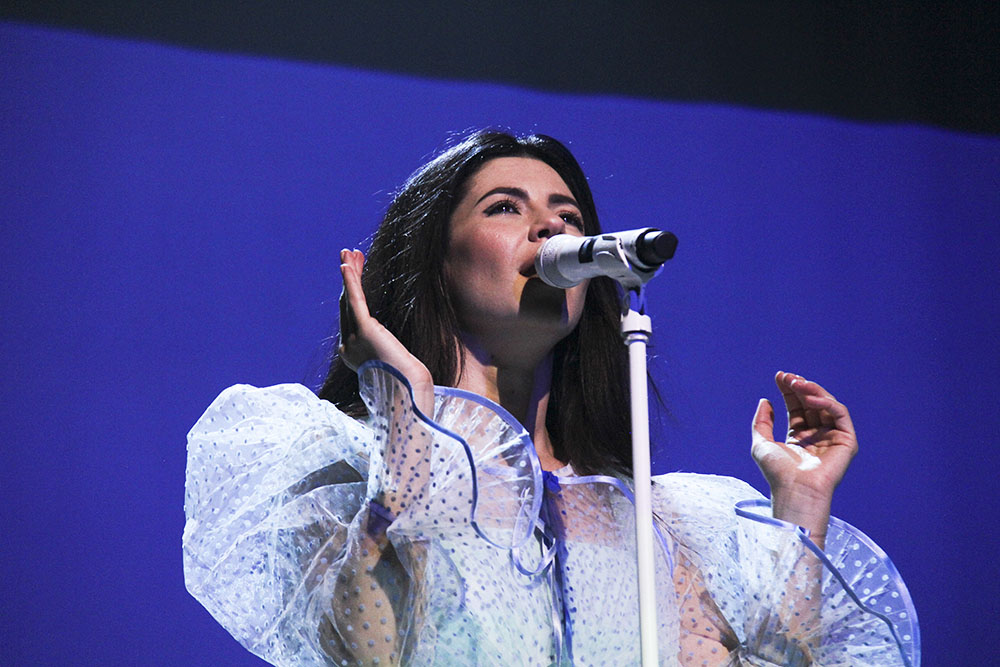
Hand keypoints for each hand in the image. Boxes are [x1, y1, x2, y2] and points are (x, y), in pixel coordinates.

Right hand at [339, 249, 434, 414]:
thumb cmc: (409, 383)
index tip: (355, 274)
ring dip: (350, 273)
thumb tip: (397, 353)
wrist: (410, 391)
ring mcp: (355, 338)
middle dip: (350, 277)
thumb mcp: (395, 363)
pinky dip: (352, 281)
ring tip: (349, 252)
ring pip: (349, 298)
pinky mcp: (366, 330)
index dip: (351, 292)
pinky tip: (348, 265)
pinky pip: (356, 300)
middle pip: (347, 304)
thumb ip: (388, 353)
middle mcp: (350, 346)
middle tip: (350, 256)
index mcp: (354, 354)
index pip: (350, 317)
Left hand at [751, 372, 857, 541]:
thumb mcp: (761, 443)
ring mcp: (833, 437)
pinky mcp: (847, 441)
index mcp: (799, 437)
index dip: (788, 390)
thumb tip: (765, 400)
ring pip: (826, 404)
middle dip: (799, 387)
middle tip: (787, 376)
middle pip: (811, 403)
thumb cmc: (777, 472)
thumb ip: (762, 422)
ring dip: (811, 390)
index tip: (779, 376)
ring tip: (796, 383)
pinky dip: (825, 402)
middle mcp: (817, 436)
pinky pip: (839, 414)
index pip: (796, 407)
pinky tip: (809, 397)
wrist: (795, 490)